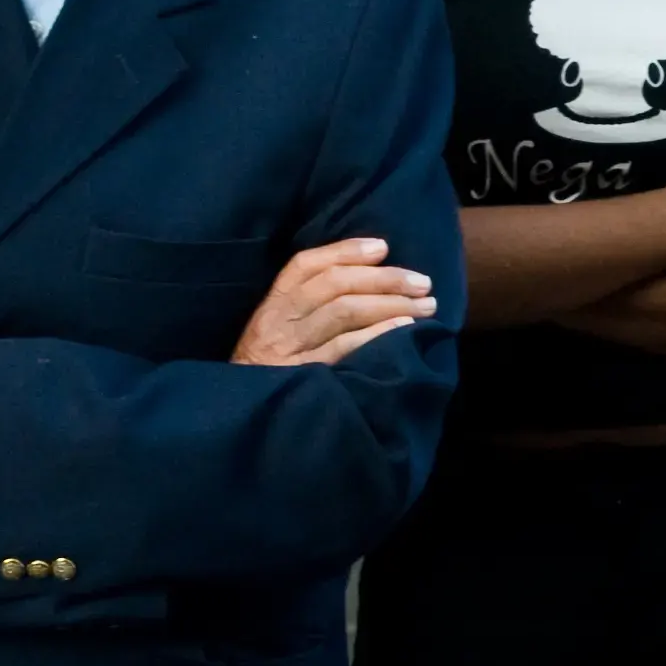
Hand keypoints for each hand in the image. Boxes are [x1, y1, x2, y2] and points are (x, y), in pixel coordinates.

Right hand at [233, 238, 436, 367]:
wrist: (239, 418)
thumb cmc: (265, 371)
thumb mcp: (275, 332)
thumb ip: (305, 308)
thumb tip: (366, 280)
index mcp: (271, 304)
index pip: (305, 265)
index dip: (345, 250)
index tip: (383, 247)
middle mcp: (278, 320)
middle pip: (333, 284)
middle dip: (383, 278)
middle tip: (422, 282)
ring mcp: (290, 349)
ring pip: (343, 311)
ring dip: (390, 303)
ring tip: (426, 305)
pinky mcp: (302, 376)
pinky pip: (343, 348)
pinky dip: (376, 334)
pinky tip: (405, 328)